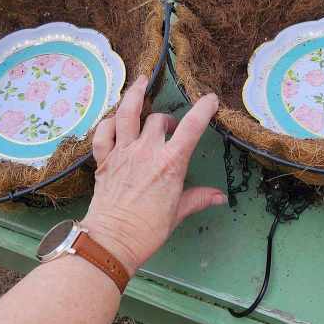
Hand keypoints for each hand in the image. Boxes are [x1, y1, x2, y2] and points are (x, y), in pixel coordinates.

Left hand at [80, 76, 226, 275]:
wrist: (111, 241)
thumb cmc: (148, 230)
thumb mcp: (177, 213)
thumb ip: (198, 198)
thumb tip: (219, 197)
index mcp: (170, 163)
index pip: (191, 128)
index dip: (203, 109)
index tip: (210, 100)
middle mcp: (146, 151)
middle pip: (158, 120)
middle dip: (167, 120)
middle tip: (169, 128)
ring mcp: (122, 152)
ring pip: (127, 113)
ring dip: (135, 95)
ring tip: (140, 82)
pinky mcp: (104, 160)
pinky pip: (103, 133)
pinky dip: (108, 123)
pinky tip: (114, 119)